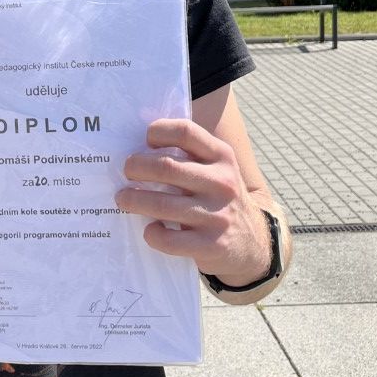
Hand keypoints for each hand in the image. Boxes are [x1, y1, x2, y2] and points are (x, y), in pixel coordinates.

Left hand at [114, 118, 272, 287]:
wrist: (253, 242)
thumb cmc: (219, 198)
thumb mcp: (217, 169)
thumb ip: (189, 156)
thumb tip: (137, 147)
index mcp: (222, 157)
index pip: (185, 132)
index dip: (157, 132)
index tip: (144, 141)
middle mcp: (222, 183)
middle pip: (166, 166)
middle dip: (135, 167)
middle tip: (126, 172)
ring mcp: (217, 215)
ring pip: (160, 205)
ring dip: (132, 200)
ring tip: (123, 199)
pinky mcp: (211, 245)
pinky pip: (168, 239)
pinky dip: (151, 233)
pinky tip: (149, 229)